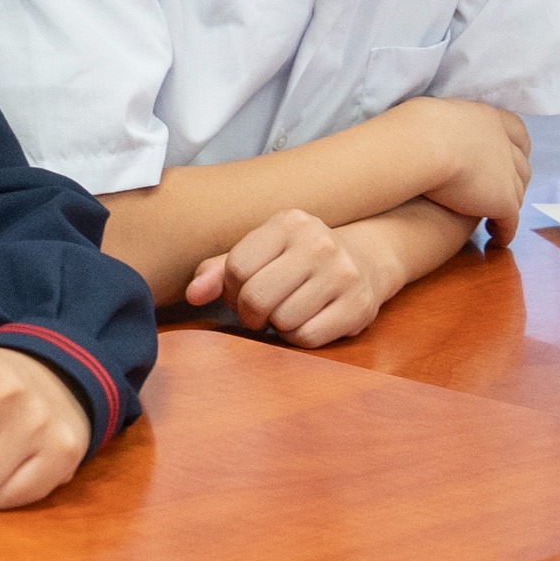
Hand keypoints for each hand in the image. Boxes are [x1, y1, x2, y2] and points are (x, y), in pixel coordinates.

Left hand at [184, 207, 409, 346]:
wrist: (366, 261)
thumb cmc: (299, 259)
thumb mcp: (261, 251)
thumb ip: (220, 270)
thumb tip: (193, 294)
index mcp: (289, 223)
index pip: (237, 268)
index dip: (232, 290)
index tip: (245, 292)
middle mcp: (319, 243)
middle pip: (257, 297)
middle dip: (251, 313)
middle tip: (262, 310)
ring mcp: (343, 274)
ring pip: (282, 321)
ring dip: (277, 325)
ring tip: (289, 310)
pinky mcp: (358, 307)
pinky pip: (307, 338)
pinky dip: (299, 337)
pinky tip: (308, 320)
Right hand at [401, 97, 530, 239]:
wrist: (424, 146)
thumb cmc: (416, 130)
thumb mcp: (435, 117)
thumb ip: (444, 126)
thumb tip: (429, 131)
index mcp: (489, 119)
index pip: (516, 132)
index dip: (517, 147)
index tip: (512, 155)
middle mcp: (504, 145)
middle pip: (521, 166)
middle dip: (517, 180)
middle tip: (502, 193)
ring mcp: (508, 174)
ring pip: (516, 195)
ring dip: (509, 207)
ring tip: (494, 220)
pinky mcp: (503, 201)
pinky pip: (510, 222)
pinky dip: (505, 232)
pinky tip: (495, 240)